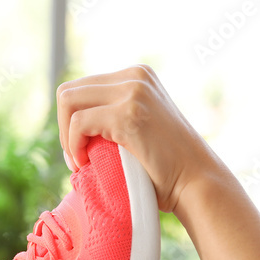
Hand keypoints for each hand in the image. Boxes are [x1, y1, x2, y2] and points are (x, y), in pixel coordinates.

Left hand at [56, 64, 222, 215]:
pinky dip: (74, 146)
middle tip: (77, 159)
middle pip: (69, 91)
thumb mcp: (139, 128)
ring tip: (81, 162)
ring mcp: (133, 91)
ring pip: (67, 102)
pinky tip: (87, 164)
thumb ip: (113, 115)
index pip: (81, 88)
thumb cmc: (166, 168)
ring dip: (66, 137)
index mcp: (137, 76)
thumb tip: (71, 123)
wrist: (196, 183)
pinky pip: (78, 123)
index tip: (81, 152)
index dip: (71, 122)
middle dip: (63, 128)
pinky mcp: (128, 114)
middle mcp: (135, 76)